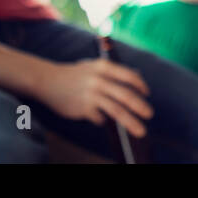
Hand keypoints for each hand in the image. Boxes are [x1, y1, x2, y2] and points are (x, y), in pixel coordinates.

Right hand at [33, 59, 152, 136]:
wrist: (47, 80)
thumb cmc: (75, 74)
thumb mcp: (94, 66)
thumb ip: (113, 73)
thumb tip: (137, 80)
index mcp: (104, 67)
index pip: (129, 75)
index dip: (140, 85)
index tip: (147, 94)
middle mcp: (99, 80)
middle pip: (126, 95)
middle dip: (140, 106)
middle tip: (150, 114)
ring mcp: (91, 95)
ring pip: (117, 111)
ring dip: (131, 122)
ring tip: (140, 131)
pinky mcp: (83, 108)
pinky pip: (100, 118)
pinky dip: (103, 120)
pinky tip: (100, 119)